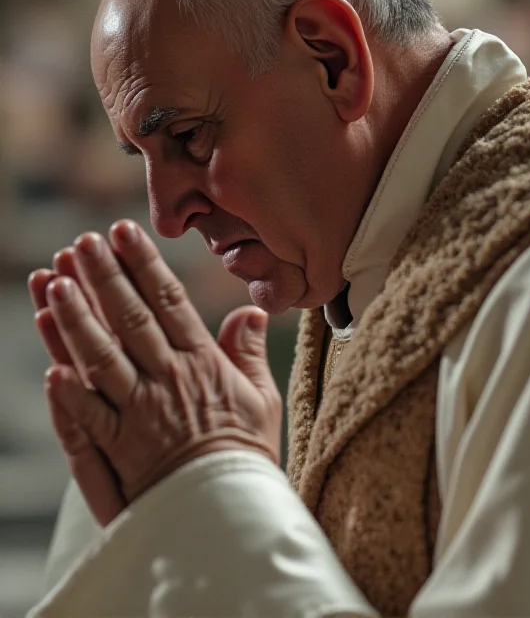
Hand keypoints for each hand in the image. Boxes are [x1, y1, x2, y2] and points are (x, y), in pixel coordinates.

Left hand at [28, 221, 282, 526]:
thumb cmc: (247, 454)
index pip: (169, 301)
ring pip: (103, 359)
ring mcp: (142, 414)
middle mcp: (169, 380)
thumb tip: (249, 310)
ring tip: (54, 283)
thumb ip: (248, 352)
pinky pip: (91, 421)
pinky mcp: (123, 450)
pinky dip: (70, 397)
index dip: (144, 264)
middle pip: (131, 319)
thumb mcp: (262, 398)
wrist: (233, 514)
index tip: (125, 232)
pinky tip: (50, 369)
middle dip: (104, 277)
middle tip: (81, 242)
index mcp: (202, 364)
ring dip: (77, 321)